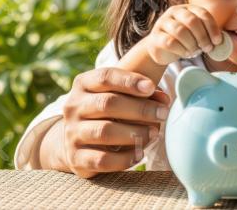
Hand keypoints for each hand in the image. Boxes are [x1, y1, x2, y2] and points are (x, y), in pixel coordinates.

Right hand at [56, 67, 170, 177]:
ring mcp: (72, 133)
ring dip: (135, 133)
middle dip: (140, 109)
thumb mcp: (121, 96)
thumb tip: (164, 99)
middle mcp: (73, 107)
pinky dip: (124, 158)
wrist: (78, 142)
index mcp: (83, 84)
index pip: (105, 77)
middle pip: (107, 104)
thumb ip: (143, 93)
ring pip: (104, 132)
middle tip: (163, 113)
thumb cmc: (108, 112)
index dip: (129, 81)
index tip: (151, 87)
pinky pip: (102, 159)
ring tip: (154, 133)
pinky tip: (139, 154)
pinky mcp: (76, 159)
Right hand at [145, 4, 222, 65]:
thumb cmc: (184, 40)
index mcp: (187, 8)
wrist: (161, 48)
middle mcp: (174, 12)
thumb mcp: (197, 34)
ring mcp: (163, 23)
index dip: (212, 28)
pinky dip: (181, 50)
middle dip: (202, 36)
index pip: (203, 13)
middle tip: (207, 48)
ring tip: (195, 51)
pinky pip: (170, 42)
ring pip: (180, 31)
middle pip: (192, 20)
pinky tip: (185, 53)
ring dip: (192, 44)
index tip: (217, 41)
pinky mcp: (155, 36)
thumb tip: (225, 42)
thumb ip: (209, 35)